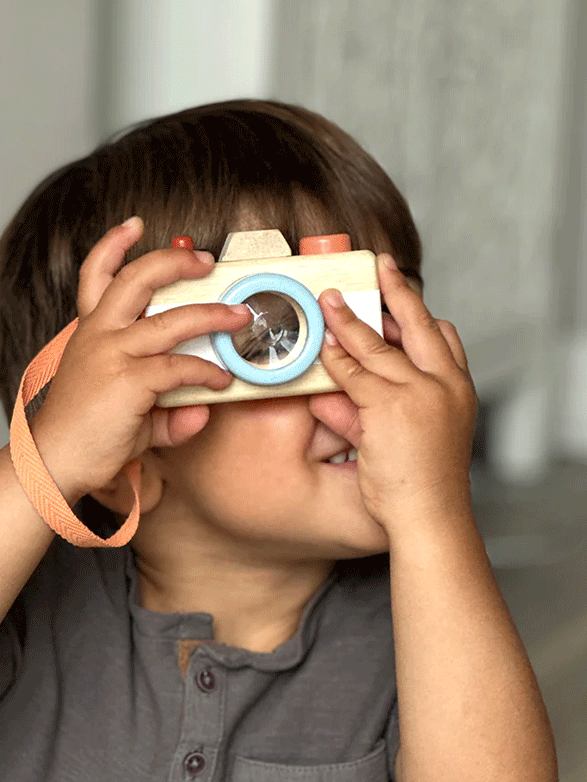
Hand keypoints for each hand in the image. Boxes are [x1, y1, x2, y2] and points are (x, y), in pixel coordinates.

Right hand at [29, 218, 251, 500]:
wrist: (55, 462)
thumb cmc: (86, 433)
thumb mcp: (127, 409)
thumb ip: (165, 407)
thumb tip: (202, 409)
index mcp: (91, 331)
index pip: (96, 275)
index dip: (114, 244)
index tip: (135, 225)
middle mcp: (99, 334)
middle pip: (136, 279)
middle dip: (174, 261)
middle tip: (205, 260)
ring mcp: (112, 354)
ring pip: (170, 320)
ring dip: (212, 314)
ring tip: (239, 316)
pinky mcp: (128, 381)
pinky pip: (179, 367)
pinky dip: (206, 371)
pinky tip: (221, 381)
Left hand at [315, 254, 478, 534]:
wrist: (429, 516)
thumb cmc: (420, 484)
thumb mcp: (403, 436)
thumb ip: (366, 409)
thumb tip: (330, 389)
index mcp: (457, 389)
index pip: (444, 336)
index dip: (419, 312)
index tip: (401, 294)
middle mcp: (445, 384)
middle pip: (420, 324)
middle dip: (398, 290)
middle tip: (381, 265)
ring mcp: (420, 393)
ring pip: (378, 345)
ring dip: (349, 319)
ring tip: (329, 299)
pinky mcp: (392, 405)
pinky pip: (355, 373)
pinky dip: (335, 358)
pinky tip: (322, 344)